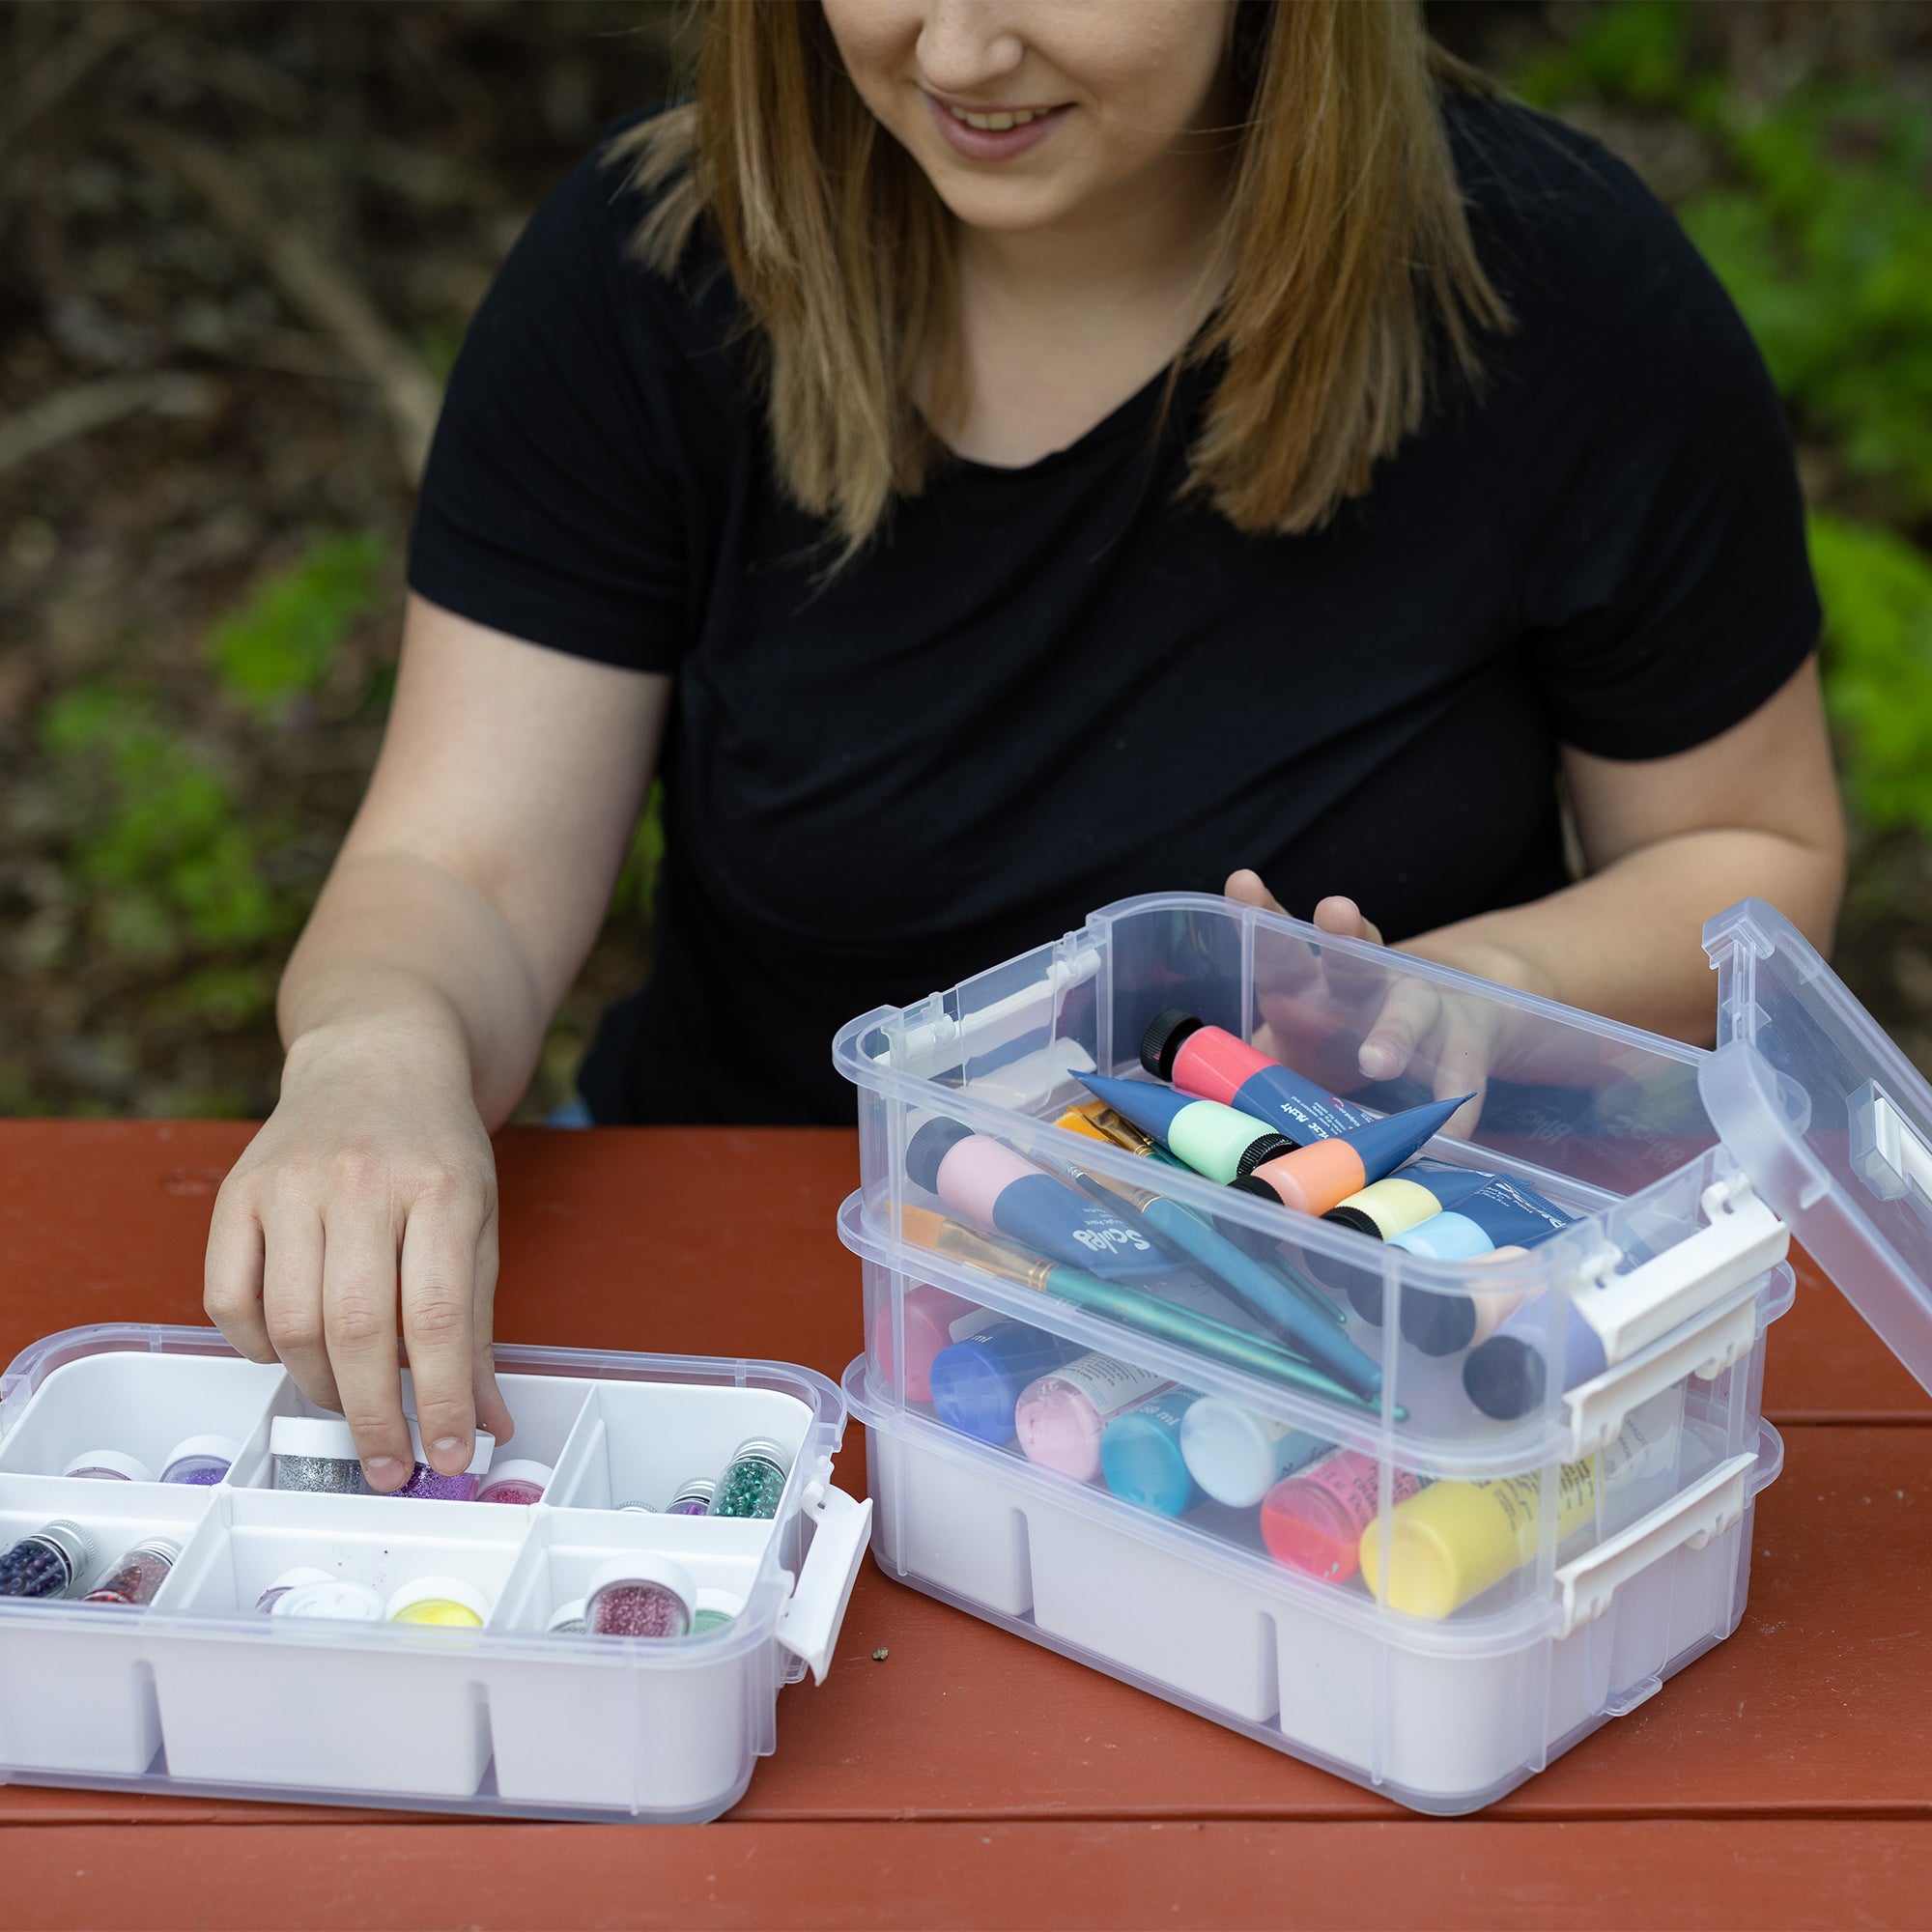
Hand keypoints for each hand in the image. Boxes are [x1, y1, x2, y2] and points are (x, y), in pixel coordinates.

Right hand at [203, 1020, 512, 1490]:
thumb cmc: (436, 1151)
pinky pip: (228, 1298)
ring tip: (349, 1404)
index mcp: (442, 1190)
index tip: (449, 1456)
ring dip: (320, 1387)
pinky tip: (290, 1352)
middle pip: (357, 1329)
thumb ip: (480, 1326)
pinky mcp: (238, 1191)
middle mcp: (363, 1183)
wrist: (379, 1058)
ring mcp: (293, 1184)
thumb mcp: (480, 1224)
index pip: (440, 1317)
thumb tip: (488, 1423)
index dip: (442, 1400)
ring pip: (292, 1323)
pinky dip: (257, 1346)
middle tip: (388, 1465)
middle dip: (375, 1417)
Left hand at [1224, 872, 1533, 1135]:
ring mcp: (1420, 1009)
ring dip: (1395, 1031)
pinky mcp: (1464, 1044)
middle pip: (1351, 956)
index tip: (1241, 881)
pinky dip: (1456, 1106)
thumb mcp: (1294, 1057)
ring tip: (1376, 1059)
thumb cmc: (1345, 1049)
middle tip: (1334, 910)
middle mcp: (1365, 986)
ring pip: (1411, 1009)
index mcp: (1310, 987)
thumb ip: (1252, 1078)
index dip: (1260, 912)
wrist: (1445, 1038)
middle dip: (1341, 933)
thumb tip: (1189, 1108)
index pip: (1281, 944)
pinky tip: (1450, 1131)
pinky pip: (1460, 1076)